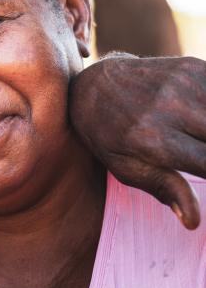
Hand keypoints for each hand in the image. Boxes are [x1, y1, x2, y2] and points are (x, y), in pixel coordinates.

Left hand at [69, 55, 205, 229]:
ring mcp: (183, 83)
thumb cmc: (108, 136)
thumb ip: (164, 188)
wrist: (91, 86)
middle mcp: (171, 109)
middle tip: (198, 154)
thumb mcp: (124, 168)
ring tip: (197, 140)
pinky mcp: (191, 66)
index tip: (202, 174)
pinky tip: (199, 121)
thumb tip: (194, 221)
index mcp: (154, 141)